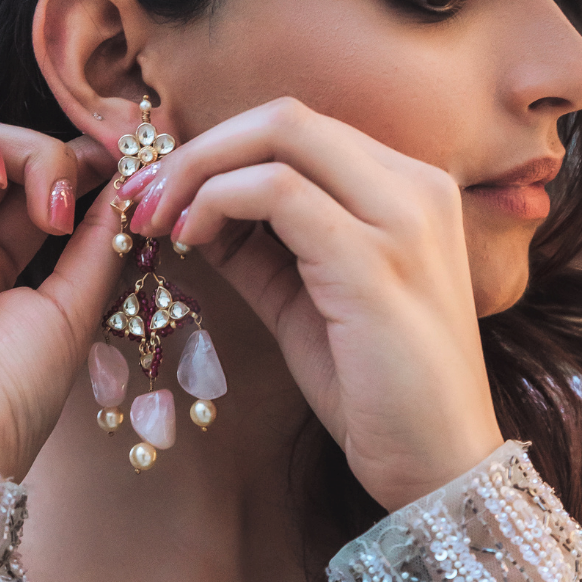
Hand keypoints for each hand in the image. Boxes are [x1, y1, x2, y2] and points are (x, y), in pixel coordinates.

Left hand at [119, 98, 502, 511]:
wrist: (440, 464)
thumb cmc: (377, 392)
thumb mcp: (307, 303)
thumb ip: (260, 250)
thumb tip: (191, 211)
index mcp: (410, 190)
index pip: (300, 130)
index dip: (219, 149)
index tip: (160, 191)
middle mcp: (416, 187)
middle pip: (285, 117)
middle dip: (198, 149)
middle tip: (142, 197)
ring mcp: (403, 218)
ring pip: (280, 136)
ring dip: (197, 170)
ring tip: (155, 220)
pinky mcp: (374, 261)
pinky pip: (277, 192)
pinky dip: (217, 202)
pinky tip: (189, 239)